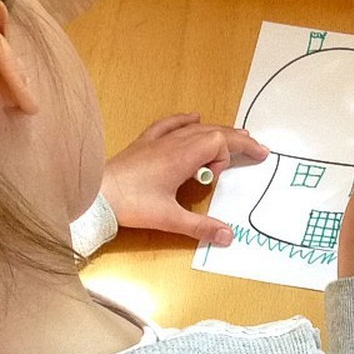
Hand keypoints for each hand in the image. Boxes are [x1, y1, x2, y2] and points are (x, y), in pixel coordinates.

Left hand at [101, 113, 268, 246]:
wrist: (96, 194)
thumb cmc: (132, 204)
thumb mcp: (169, 219)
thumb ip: (201, 227)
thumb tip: (229, 236)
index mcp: (182, 156)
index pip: (218, 142)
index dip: (227, 156)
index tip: (217, 178)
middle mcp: (173, 142)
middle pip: (212, 131)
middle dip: (236, 139)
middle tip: (257, 149)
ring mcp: (158, 140)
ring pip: (194, 128)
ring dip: (216, 131)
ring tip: (236, 136)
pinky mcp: (144, 142)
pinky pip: (169, 124)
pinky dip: (185, 120)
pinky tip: (193, 116)